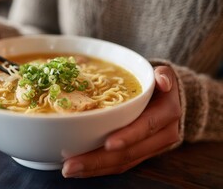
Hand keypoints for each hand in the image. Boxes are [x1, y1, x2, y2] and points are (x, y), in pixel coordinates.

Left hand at [62, 66, 181, 177]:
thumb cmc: (159, 85)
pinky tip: (80, 169)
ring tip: (70, 169)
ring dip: (95, 168)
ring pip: (123, 163)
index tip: (107, 143)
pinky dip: (99, 168)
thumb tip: (163, 81)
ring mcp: (151, 148)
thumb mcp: (164, 74)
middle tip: (71, 164)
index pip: (146, 126)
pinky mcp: (140, 155)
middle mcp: (162, 135)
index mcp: (166, 113)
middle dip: (99, 160)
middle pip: (129, 152)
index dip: (128, 136)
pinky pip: (121, 165)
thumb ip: (163, 74)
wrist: (173, 101)